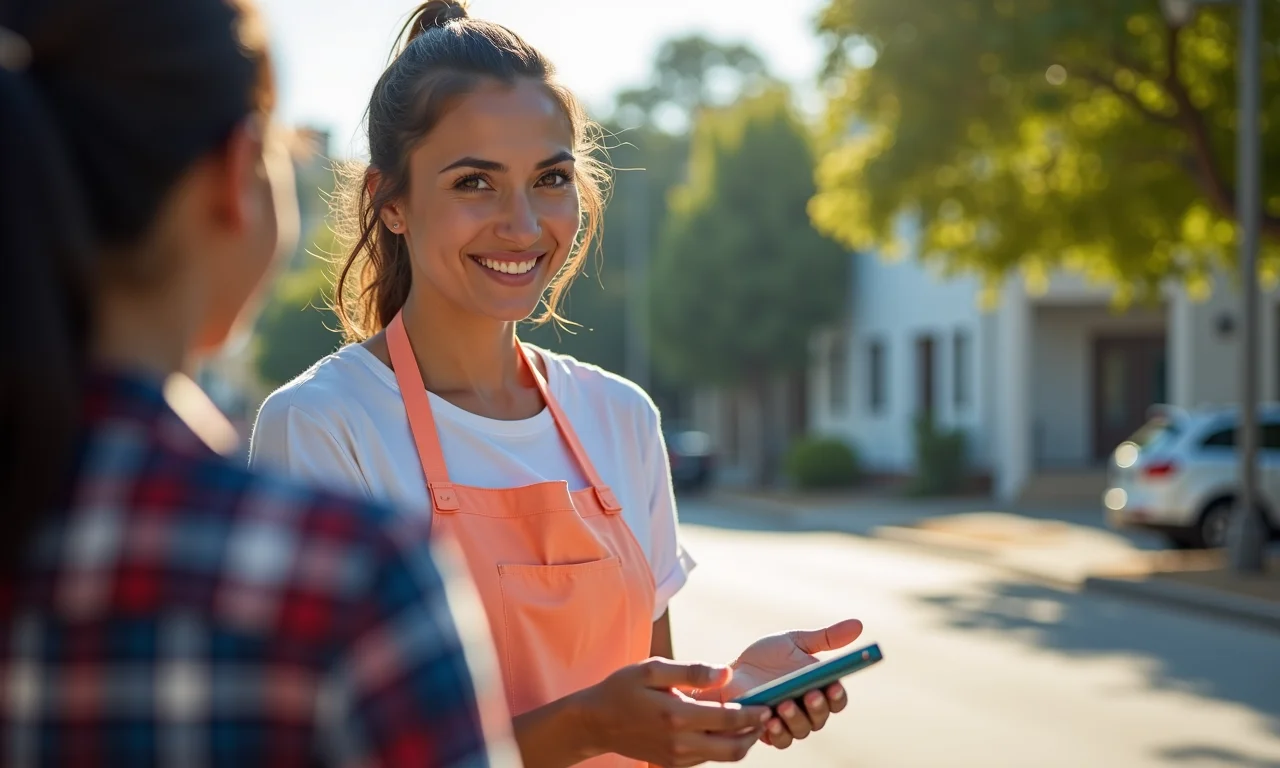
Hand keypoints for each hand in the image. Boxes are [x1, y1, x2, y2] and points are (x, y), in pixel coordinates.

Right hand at [579, 658, 771, 766]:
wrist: (595, 722)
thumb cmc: (623, 689)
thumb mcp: (653, 669)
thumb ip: (691, 671)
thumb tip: (727, 672)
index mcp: (677, 716)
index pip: (729, 720)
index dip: (754, 713)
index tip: (768, 703)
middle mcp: (680, 743)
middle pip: (733, 749)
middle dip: (755, 733)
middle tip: (766, 717)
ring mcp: (676, 758)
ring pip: (722, 757)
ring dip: (741, 741)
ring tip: (750, 722)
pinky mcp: (673, 764)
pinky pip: (707, 759)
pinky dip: (722, 747)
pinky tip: (724, 729)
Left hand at [722, 618, 863, 749]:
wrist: (733, 670)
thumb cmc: (767, 657)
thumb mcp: (795, 641)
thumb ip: (826, 638)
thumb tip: (858, 624)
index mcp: (819, 689)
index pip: (837, 700)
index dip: (838, 695)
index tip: (833, 685)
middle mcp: (807, 710)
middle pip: (821, 718)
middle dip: (818, 707)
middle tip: (810, 694)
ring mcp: (789, 723)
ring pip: (802, 730)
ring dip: (796, 719)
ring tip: (784, 704)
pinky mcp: (768, 733)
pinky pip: (779, 740)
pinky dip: (778, 732)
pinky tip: (770, 719)